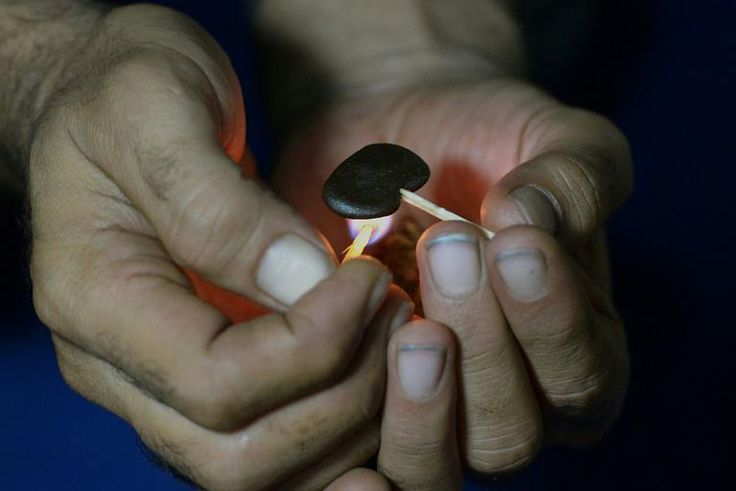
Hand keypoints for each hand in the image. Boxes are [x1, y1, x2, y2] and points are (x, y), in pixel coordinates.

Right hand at [29, 5, 412, 488]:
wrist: (108, 102)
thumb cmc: (123, 89)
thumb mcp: (159, 109)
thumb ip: (219, 206)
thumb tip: (305, 286)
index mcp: (94, 300)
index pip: (213, 383)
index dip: (312, 345)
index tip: (368, 277)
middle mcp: (118, 366)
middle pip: (240, 454)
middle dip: (341, 396)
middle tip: (396, 314)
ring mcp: (161, 382)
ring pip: (262, 471)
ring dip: (351, 420)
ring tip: (396, 335)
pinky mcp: (206, 378)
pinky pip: (276, 444)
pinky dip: (339, 426)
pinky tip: (380, 365)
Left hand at [273, 79, 632, 471]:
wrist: (393, 130)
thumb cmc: (484, 138)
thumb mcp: (549, 138)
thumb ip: (574, 178)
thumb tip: (533, 220)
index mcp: (573, 352)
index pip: (582, 379)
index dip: (552, 323)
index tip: (515, 243)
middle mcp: (505, 399)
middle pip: (508, 435)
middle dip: (482, 347)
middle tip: (449, 247)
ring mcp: (425, 408)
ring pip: (429, 461)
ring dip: (419, 393)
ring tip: (401, 305)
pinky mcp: (356, 401)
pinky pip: (351, 445)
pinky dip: (346, 402)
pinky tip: (337, 328)